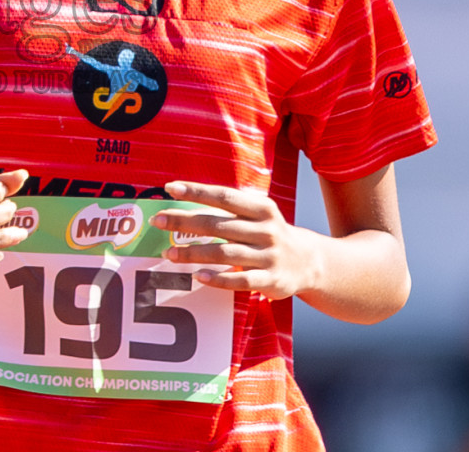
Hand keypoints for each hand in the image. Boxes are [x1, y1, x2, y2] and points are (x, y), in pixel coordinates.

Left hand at [151, 180, 320, 298]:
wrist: (309, 262)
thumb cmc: (269, 234)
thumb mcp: (258, 215)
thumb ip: (228, 212)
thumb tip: (183, 204)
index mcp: (261, 208)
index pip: (224, 196)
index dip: (197, 191)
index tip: (170, 188)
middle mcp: (265, 230)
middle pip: (218, 224)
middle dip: (185, 222)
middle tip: (158, 221)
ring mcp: (269, 256)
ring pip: (225, 253)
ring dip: (194, 253)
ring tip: (169, 253)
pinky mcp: (270, 280)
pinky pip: (240, 280)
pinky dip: (218, 279)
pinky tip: (198, 277)